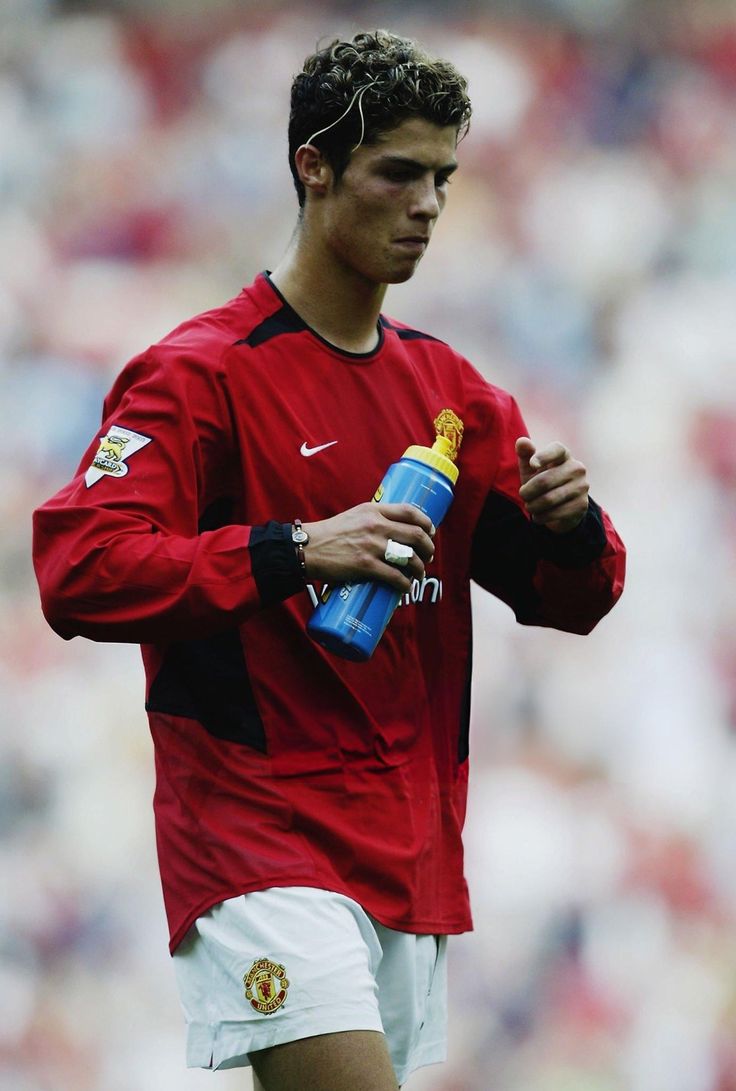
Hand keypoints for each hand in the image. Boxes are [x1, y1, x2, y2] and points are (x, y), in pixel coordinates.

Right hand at [302, 502, 434, 592]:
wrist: (307, 548)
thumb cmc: (330, 534)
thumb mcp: (354, 516)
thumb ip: (373, 519)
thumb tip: (393, 530)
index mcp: (374, 510)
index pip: (410, 511)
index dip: (426, 523)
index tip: (430, 532)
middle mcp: (375, 525)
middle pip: (416, 535)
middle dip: (428, 548)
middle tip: (428, 556)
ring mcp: (371, 545)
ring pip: (409, 557)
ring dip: (420, 568)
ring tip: (418, 574)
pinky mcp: (365, 565)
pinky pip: (395, 576)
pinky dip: (405, 585)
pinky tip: (406, 588)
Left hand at [516, 436, 589, 533]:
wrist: (561, 507)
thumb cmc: (542, 481)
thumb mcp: (531, 469)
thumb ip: (526, 455)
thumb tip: (521, 441)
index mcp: (564, 455)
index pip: (557, 449)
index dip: (543, 456)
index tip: (532, 464)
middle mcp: (577, 468)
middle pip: (544, 481)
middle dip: (527, 492)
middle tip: (523, 496)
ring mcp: (582, 486)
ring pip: (548, 499)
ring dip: (533, 506)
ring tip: (529, 506)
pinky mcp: (582, 505)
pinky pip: (556, 513)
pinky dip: (541, 517)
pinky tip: (538, 516)